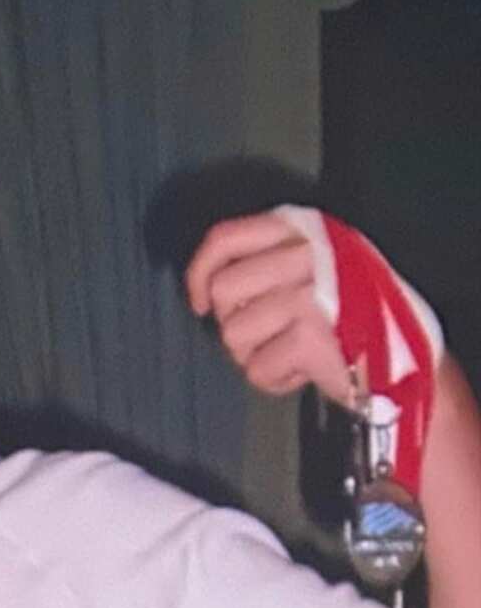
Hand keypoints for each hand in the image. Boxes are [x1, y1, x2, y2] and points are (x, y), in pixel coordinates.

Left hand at [186, 210, 351, 406]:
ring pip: (233, 335)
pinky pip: (257, 369)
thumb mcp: (320, 263)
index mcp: (303, 227)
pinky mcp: (308, 335)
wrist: (408, 358)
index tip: (199, 303)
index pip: (225, 239)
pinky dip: (276, 381)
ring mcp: (308, 292)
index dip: (199, 273)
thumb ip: (270, 260)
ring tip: (293, 354)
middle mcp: (306, 251)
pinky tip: (306, 372)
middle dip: (235, 324)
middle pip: (222, 292)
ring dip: (256, 356)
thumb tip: (208, 284)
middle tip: (269, 336)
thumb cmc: (355, 314)